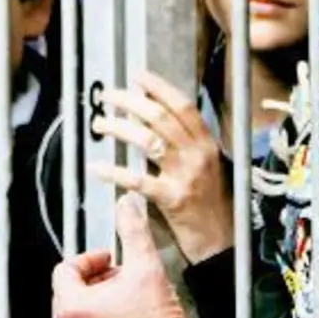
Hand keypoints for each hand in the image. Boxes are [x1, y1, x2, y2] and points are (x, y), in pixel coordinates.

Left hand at [52, 194, 195, 317]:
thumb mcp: (145, 266)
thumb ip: (132, 230)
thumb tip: (126, 206)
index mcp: (70, 308)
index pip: (66, 269)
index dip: (91, 259)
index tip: (111, 259)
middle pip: (70, 291)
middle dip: (96, 281)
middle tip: (123, 279)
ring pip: (76, 314)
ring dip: (97, 302)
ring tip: (127, 301)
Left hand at [88, 71, 232, 262]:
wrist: (221, 241)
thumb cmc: (211, 202)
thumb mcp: (208, 164)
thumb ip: (187, 142)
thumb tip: (154, 115)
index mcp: (207, 143)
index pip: (183, 106)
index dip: (159, 87)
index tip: (138, 76)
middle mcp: (197, 155)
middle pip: (160, 117)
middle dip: (130, 101)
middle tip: (108, 95)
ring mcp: (185, 176)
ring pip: (147, 141)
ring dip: (119, 128)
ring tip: (100, 123)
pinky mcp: (172, 199)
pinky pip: (138, 180)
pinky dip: (114, 172)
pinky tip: (97, 167)